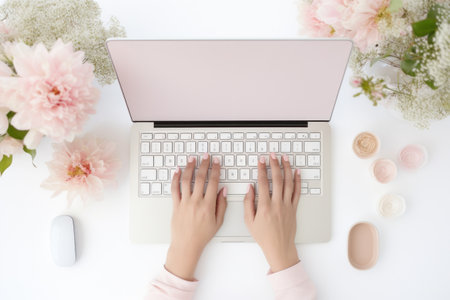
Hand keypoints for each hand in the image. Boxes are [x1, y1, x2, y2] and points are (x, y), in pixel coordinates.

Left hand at [165, 153, 226, 280]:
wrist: (187, 245)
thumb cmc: (202, 235)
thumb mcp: (218, 222)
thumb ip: (222, 205)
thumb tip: (223, 190)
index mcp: (208, 205)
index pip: (213, 182)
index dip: (216, 170)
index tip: (217, 162)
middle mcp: (196, 202)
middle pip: (201, 178)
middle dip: (204, 164)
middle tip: (206, 156)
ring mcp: (185, 203)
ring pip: (187, 180)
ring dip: (190, 167)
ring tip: (192, 159)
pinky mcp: (175, 205)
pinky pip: (174, 189)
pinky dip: (176, 178)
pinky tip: (178, 171)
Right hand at [244, 153, 300, 272]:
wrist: (279, 247)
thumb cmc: (263, 236)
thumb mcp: (249, 221)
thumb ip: (248, 203)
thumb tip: (250, 188)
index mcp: (264, 207)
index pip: (263, 183)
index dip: (261, 169)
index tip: (261, 161)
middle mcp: (277, 204)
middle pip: (277, 180)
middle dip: (274, 165)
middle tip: (272, 155)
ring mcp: (287, 206)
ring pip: (288, 183)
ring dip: (286, 169)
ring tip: (284, 158)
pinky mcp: (294, 208)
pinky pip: (297, 192)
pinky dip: (297, 181)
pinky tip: (297, 172)